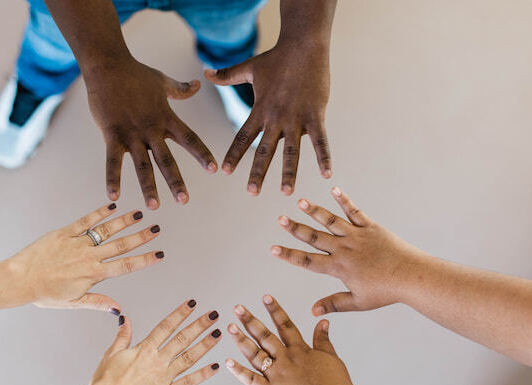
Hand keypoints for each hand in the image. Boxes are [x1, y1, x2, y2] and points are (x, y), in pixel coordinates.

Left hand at [6, 203, 163, 310]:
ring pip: (106, 230)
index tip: (159, 254)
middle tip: (156, 229)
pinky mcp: (64, 233)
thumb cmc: (44, 294)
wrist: (19, 280)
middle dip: (141, 237)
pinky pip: (85, 221)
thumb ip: (98, 302)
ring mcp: (77, 243)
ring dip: (125, 222)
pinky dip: (99, 213)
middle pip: (121, 245)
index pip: (125, 266)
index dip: (144, 260)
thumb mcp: (73, 303)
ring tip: (140, 214)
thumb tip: (119, 309)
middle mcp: (88, 257)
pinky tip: (112, 206)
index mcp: (92, 275)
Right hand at [83, 300, 221, 384]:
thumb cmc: (105, 383)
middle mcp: (157, 361)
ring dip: (205, 345)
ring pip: (189, 358)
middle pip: (182, 339)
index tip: (192, 304)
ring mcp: (164, 378)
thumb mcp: (111, 354)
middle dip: (199, 325)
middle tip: (213, 315)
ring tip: (217, 334)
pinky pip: (188, 382)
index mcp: (144, 350)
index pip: (166, 326)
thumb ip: (123, 336)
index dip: (180, 313)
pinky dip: (202, 375)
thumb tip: (125, 319)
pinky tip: (214, 366)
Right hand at [86, 58, 216, 208]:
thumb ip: (181, 89)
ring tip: (154, 206)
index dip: (202, 154)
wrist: (108, 65)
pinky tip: (113, 197)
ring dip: (148, 186)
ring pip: (142, 165)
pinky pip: (112, 161)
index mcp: (166, 118)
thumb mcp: (162, 82)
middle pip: (167, 159)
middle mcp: (151, 129)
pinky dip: (112, 179)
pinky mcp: (112, 135)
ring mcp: (131, 134)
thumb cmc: (136, 73)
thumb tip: (199, 84)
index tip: (215, 169)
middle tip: (184, 201)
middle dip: (176, 181)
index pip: (189, 139)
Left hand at [205, 41, 331, 195]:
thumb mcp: (249, 67)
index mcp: (259, 110)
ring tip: (285, 193)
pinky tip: (326, 174)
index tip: (224, 171)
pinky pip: (320, 140)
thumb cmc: (277, 57)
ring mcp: (296, 118)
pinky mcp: (316, 115)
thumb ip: (227, 75)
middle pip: (264, 151)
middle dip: (257, 173)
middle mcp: (276, 118)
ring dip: (288, 173)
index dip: (234, 154)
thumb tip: (204, 73)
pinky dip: (323, 157)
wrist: (304, 45)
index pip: (243, 137)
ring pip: (291, 151)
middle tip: (251, 193)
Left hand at [225, 295, 356, 384]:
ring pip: (255, 354)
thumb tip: (322, 322)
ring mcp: (277, 375)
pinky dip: (239, 372)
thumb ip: (323, 339)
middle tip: (237, 308)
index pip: (285, 325)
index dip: (275, 310)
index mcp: (300, 351)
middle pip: (264, 336)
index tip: (265, 297)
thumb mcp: (331, 358)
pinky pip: (252, 381)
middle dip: (250, 320)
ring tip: (230, 327)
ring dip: (241, 340)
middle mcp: (286, 360)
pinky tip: (228, 362)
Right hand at [272, 187, 426, 314]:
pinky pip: (355, 212)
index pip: (308, 261)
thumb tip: (312, 311)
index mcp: (339, 268)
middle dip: (295, 228)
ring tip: (300, 201)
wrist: (412, 276)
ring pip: (331, 221)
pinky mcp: (371, 227)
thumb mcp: (358, 302)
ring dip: (315, 211)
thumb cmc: (386, 292)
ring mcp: (357, 236)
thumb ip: (333, 304)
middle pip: (315, 237)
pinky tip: (334, 189)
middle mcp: (345, 249)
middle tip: (280, 219)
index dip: (289, 255)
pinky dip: (345, 200)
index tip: (273, 248)